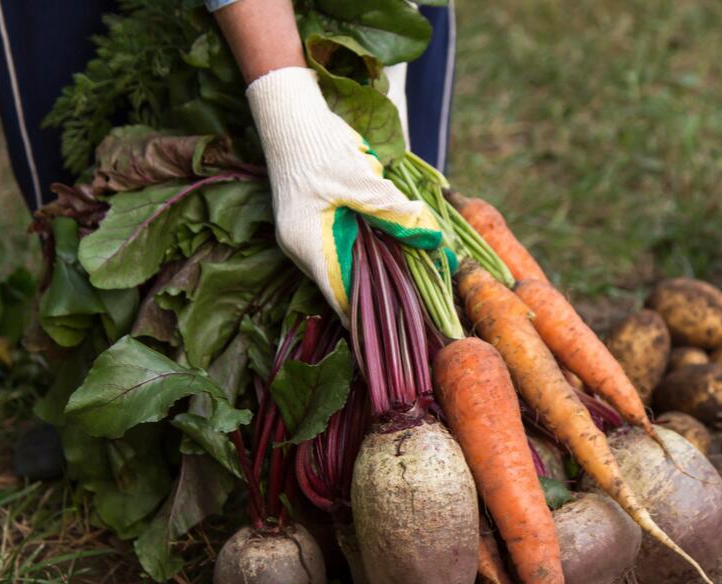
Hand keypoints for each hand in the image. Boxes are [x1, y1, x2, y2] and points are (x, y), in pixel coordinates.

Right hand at [247, 67, 440, 315]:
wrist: (290, 115)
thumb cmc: (319, 147)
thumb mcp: (363, 182)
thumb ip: (394, 213)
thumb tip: (430, 237)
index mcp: (307, 245)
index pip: (339, 297)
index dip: (369, 316)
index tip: (397, 330)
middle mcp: (302, 248)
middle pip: (343, 284)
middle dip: (378, 293)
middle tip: (415, 306)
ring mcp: (306, 236)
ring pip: (345, 265)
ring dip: (375, 269)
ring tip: (410, 283)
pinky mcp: (313, 223)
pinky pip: (343, 247)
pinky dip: (366, 249)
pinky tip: (391, 248)